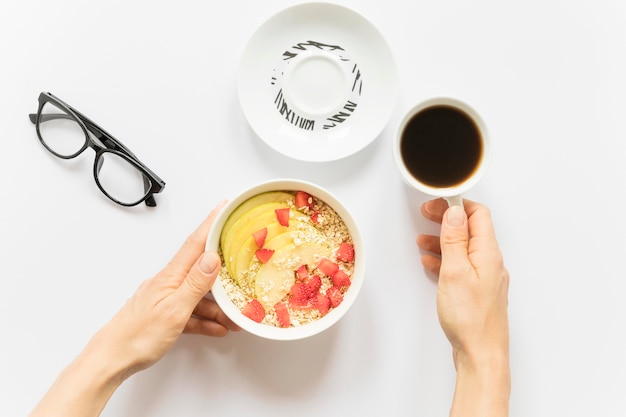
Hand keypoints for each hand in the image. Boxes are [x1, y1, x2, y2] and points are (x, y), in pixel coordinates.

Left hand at [29, 201, 239, 416]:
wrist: (111, 360)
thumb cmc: (137, 336)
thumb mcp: (174, 309)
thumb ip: (195, 283)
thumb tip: (212, 257)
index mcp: (171, 276)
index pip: (195, 243)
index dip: (211, 224)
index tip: (223, 207)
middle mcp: (169, 282)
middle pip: (202, 269)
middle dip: (224, 268)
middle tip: (241, 263)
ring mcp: (166, 298)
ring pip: (199, 295)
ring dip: (218, 305)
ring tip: (234, 316)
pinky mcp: (164, 315)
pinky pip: (191, 312)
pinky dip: (205, 319)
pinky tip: (217, 327)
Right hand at [417, 198, 509, 416]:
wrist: (481, 354)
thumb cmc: (470, 318)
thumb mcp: (455, 271)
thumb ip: (454, 239)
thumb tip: (454, 212)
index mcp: (488, 252)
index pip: (478, 214)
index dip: (456, 204)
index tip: (436, 204)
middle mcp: (491, 262)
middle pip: (470, 229)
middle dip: (447, 219)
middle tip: (427, 214)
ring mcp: (485, 277)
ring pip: (464, 248)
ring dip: (443, 239)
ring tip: (422, 240)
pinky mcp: (478, 291)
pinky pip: (462, 265)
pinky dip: (445, 259)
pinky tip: (432, 263)